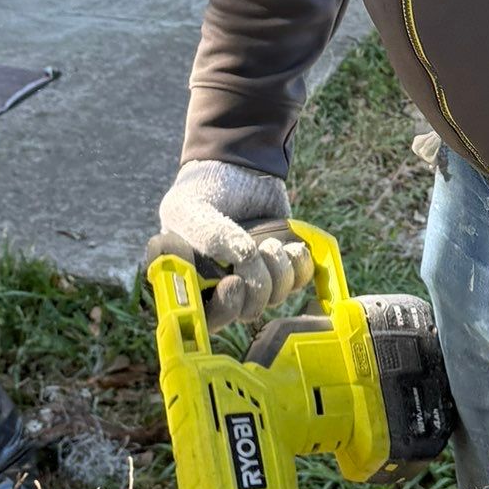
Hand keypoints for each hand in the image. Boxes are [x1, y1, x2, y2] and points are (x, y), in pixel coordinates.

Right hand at [147, 159, 312, 325]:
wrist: (235, 169)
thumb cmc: (201, 191)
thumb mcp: (189, 208)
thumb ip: (210, 235)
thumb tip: (245, 257)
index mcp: (191, 283)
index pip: (207, 319)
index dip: (224, 310)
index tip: (234, 283)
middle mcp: (221, 288)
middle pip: (247, 311)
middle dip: (259, 284)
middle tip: (259, 250)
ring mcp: (253, 280)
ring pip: (275, 297)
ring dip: (280, 269)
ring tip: (272, 241)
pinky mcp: (279, 268)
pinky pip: (298, 281)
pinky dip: (299, 264)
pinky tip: (291, 246)